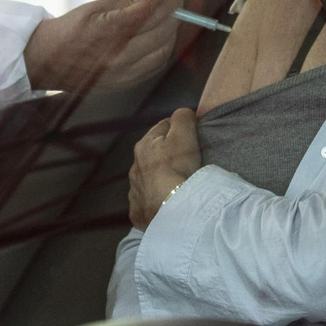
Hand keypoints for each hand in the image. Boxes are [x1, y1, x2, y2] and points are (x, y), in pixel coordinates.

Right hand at [24, 0, 180, 93]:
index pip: (154, 12)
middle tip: (168, 0)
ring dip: (169, 31)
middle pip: (163, 30)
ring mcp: (123, 72)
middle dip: (171, 12)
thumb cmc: (71, 28)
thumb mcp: (98, 7)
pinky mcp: (125, 83)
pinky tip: (155, 38)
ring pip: (164, 50)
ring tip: (162, 18)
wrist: (47, 60)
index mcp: (110, 30)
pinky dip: (161, 49)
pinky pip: (155, 66)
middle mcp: (119, 55)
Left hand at [129, 108, 200, 229]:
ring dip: (160, 179)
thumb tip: (182, 113)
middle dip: (166, 155)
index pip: (162, 128)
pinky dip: (157, 202)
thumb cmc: (178, 167)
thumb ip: (183, 118)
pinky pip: (148, 203)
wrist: (171, 208)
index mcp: (144, 145)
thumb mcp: (184, 134)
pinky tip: (169, 204)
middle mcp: (135, 167)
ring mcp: (135, 191)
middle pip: (153, 155)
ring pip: (148, 180)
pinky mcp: (139, 212)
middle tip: (186, 160)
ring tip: (178, 185)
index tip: (190, 135)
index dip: (178, 129)